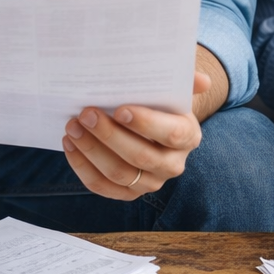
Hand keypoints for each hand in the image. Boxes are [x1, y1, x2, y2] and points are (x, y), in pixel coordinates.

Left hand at [62, 72, 210, 200]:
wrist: (152, 124)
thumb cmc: (159, 102)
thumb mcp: (173, 88)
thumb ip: (185, 80)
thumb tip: (202, 80)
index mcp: (188, 136)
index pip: (171, 134)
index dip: (146, 124)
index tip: (120, 109)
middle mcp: (173, 165)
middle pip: (140, 157)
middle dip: (109, 136)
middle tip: (86, 114)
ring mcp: (150, 182)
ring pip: (118, 173)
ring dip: (91, 151)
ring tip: (73, 127)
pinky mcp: (127, 193)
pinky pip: (102, 186)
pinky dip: (82, 167)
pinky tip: (70, 145)